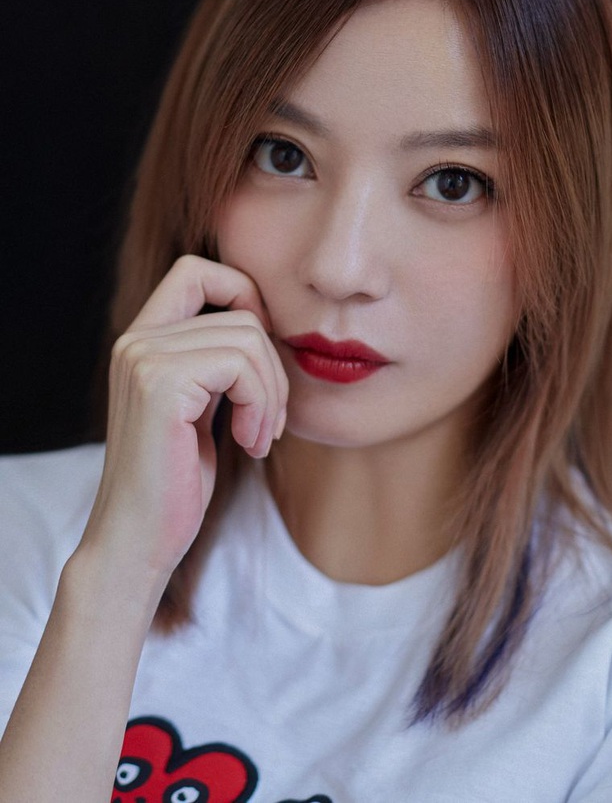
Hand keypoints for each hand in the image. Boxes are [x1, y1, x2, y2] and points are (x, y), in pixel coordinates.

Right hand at [81, 255, 287, 578]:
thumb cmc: (176, 483)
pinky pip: (242, 366)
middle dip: (274, 370)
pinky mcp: (160, 383)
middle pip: (241, 315)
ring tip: (260, 436)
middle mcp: (136, 340)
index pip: (196, 271)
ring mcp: (144, 358)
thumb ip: (215, 362)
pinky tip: (251, 444)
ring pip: (249, 338)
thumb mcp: (200, 408)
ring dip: (272, 395)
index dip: (243, 295)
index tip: (261, 358)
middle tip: (271, 422)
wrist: (139, 541)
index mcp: (142, 341)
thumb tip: (266, 324)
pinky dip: (262, 406)